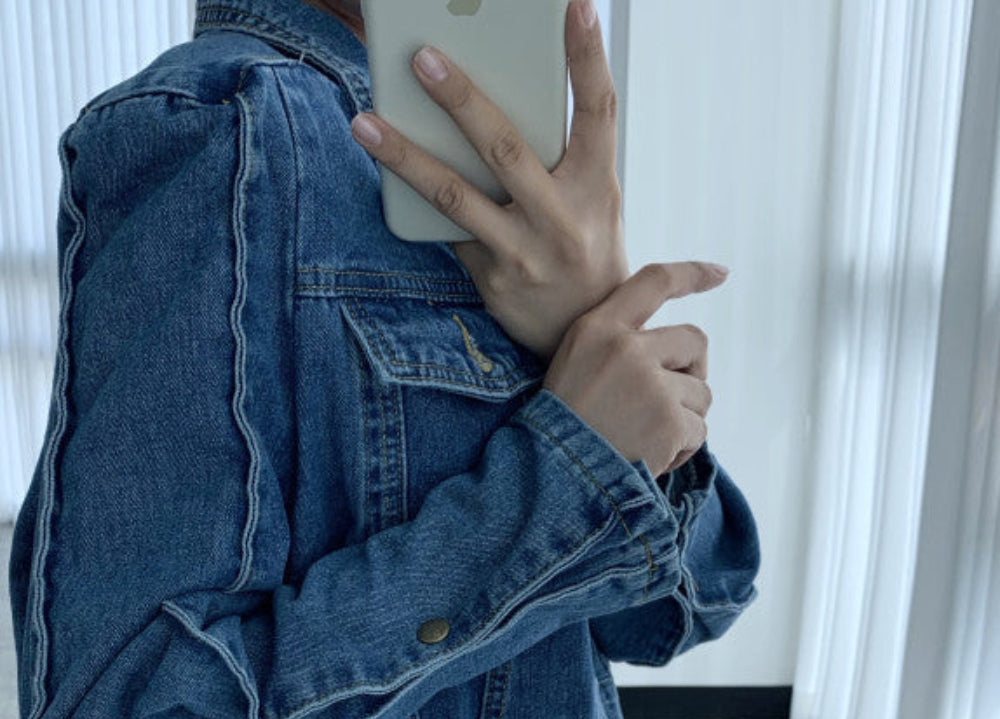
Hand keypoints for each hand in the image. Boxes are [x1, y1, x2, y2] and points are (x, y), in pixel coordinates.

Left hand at [350, 0, 629, 359]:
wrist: (586, 331)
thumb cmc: (584, 245)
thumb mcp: (594, 197)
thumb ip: (562, 150)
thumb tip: (503, 89)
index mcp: (598, 185)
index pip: (598, 110)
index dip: (587, 56)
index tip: (575, 5)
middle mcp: (562, 219)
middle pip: (506, 148)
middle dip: (462, 99)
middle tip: (423, 57)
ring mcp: (525, 253)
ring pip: (456, 196)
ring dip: (405, 156)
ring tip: (364, 122)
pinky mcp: (493, 279)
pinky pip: (447, 230)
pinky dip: (414, 198)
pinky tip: (382, 172)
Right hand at [543, 261, 728, 478]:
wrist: (552, 478)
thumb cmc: (563, 426)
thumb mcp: (573, 365)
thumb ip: (616, 344)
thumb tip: (672, 347)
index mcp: (598, 328)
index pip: (654, 282)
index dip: (692, 274)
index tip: (721, 273)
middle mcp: (627, 349)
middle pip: (694, 341)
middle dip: (692, 373)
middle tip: (670, 403)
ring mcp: (651, 385)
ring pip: (701, 392)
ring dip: (685, 418)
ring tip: (649, 437)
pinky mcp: (670, 422)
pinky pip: (700, 430)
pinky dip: (683, 448)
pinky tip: (654, 458)